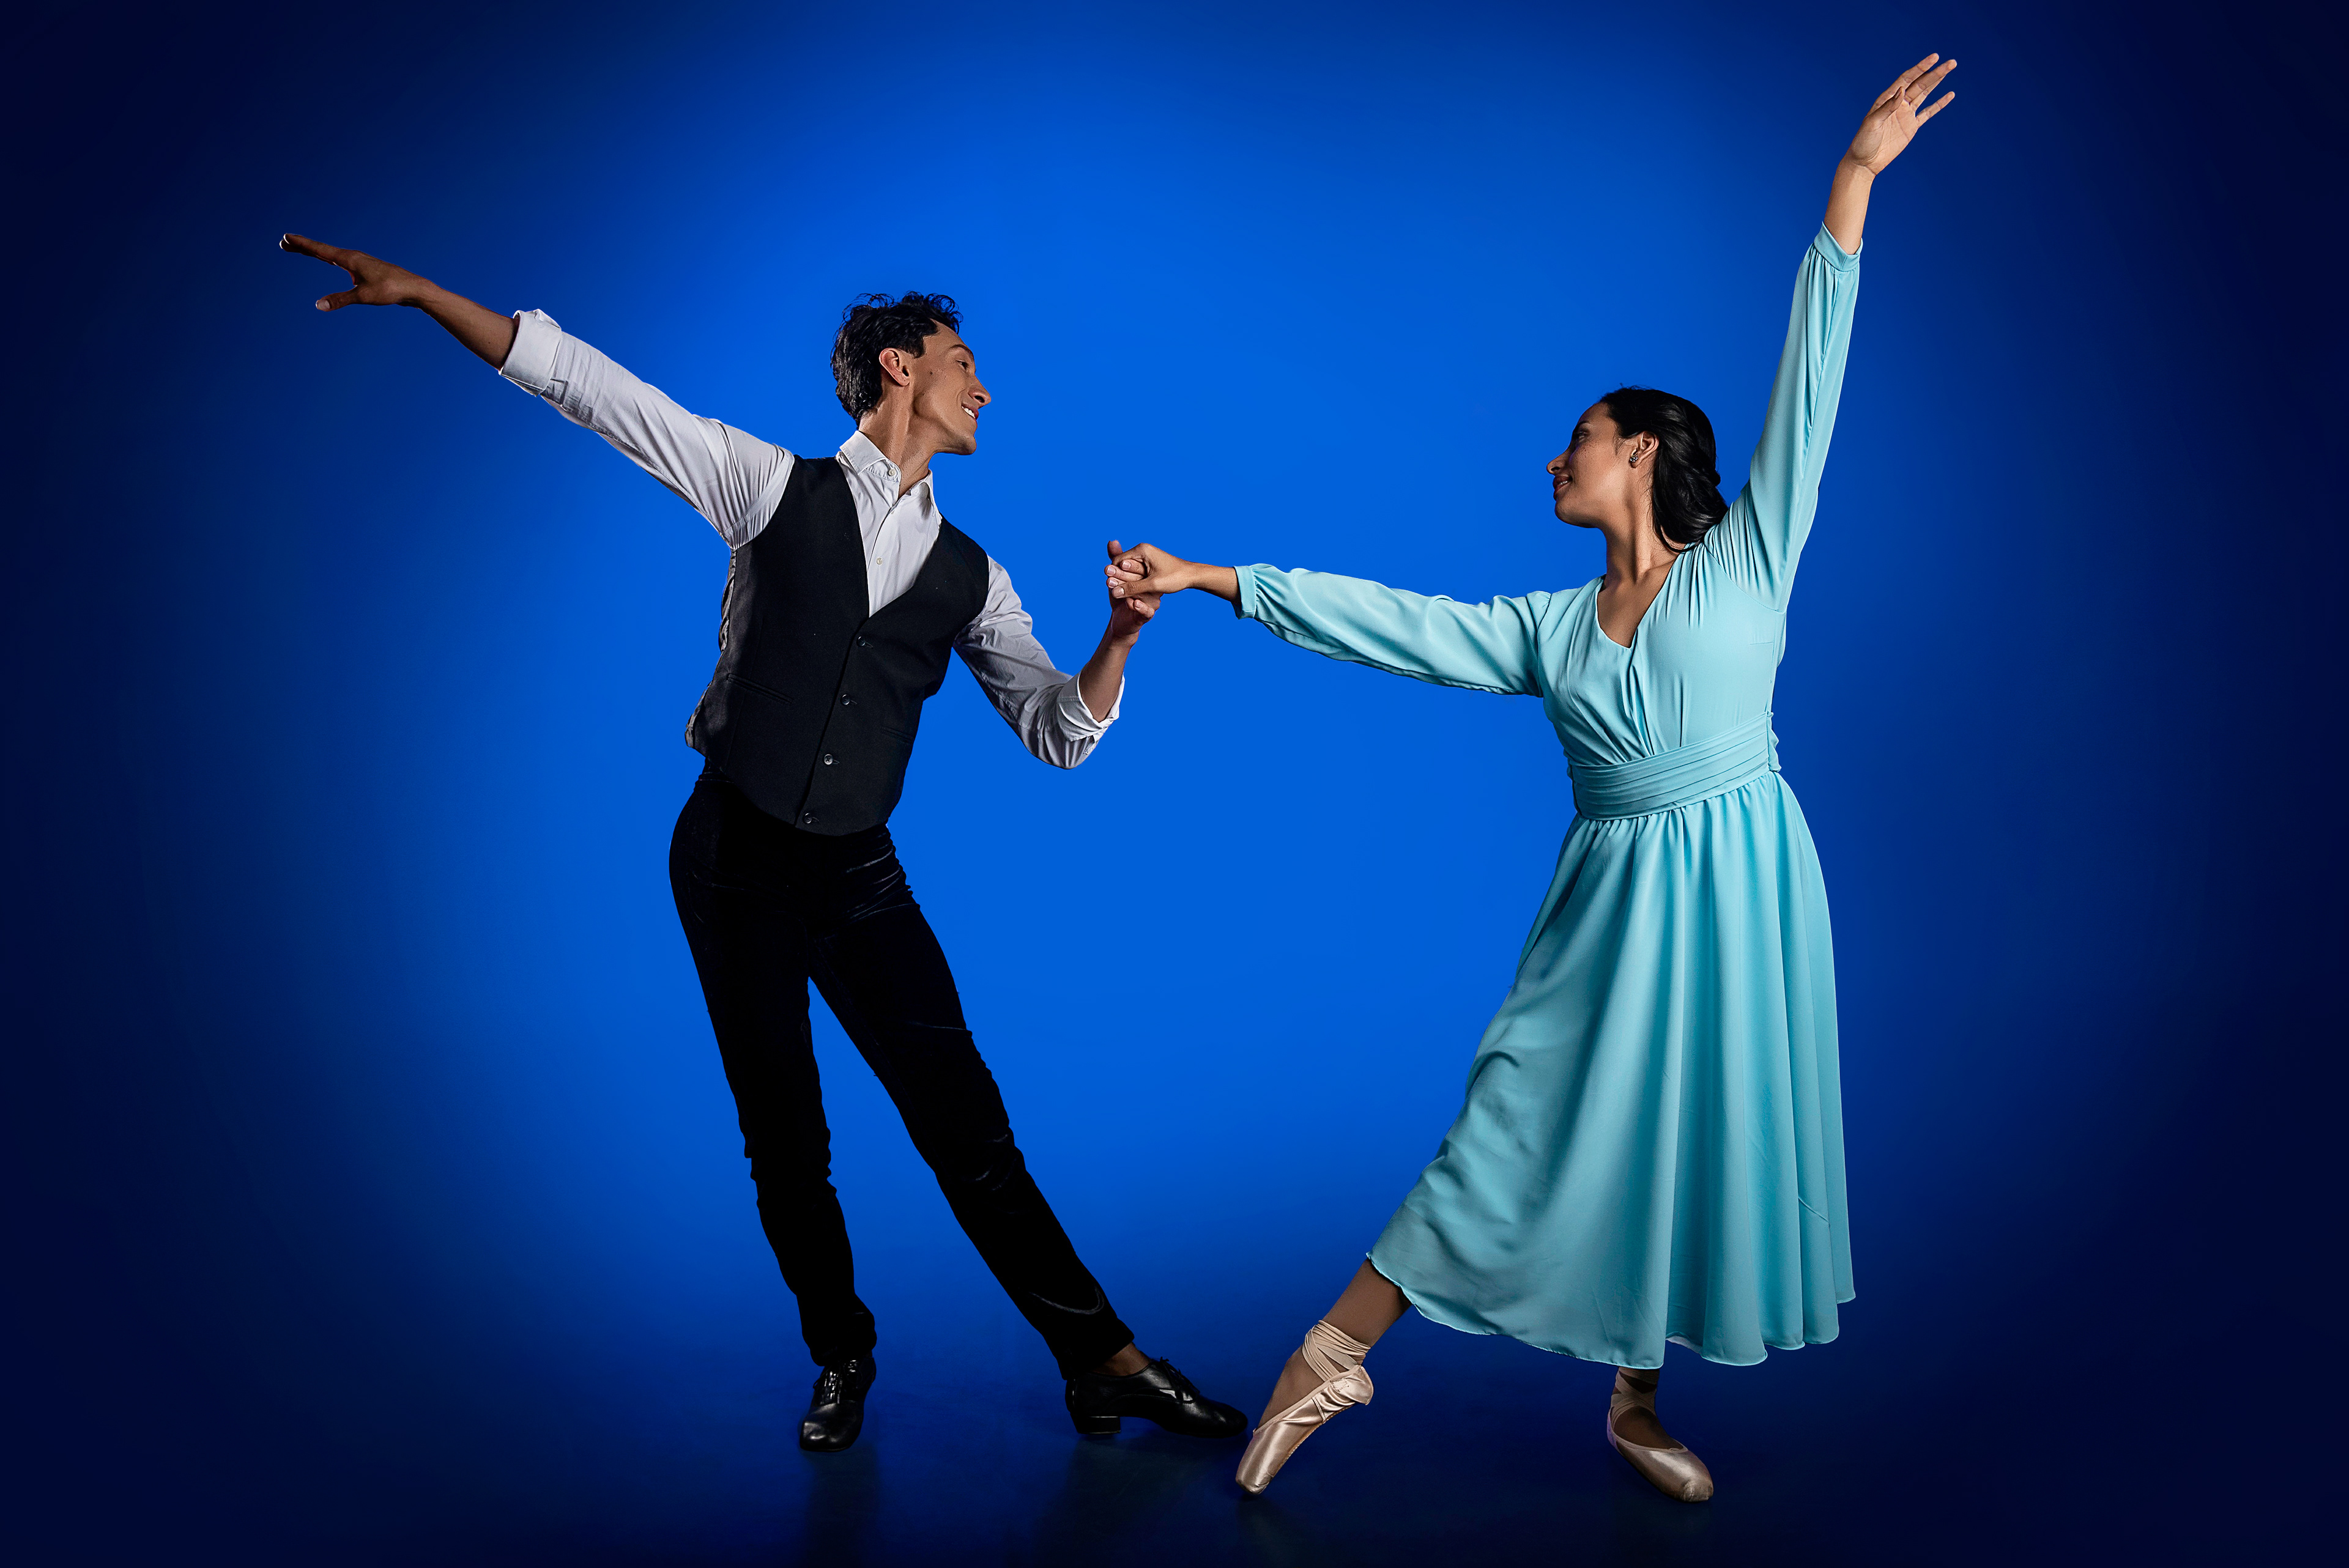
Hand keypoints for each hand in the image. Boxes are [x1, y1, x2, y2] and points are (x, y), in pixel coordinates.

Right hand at [279, 233, 433, 309]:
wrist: (413, 288)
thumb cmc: (390, 290)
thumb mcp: (363, 296)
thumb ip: (340, 300)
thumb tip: (319, 305)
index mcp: (350, 259)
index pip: (320, 250)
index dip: (302, 244)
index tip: (286, 237)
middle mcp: (353, 256)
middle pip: (322, 250)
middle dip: (303, 246)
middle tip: (283, 242)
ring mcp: (359, 261)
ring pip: (331, 254)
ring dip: (314, 250)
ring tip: (299, 248)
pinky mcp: (364, 268)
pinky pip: (339, 260)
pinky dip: (327, 257)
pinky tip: (327, 259)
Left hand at [1103, 538, 1159, 640]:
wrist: (1121, 620)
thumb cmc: (1120, 595)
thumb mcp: (1117, 576)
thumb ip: (1116, 558)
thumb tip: (1111, 540)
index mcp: (1146, 576)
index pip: (1137, 569)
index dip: (1123, 567)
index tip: (1107, 566)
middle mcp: (1152, 587)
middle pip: (1140, 580)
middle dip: (1123, 577)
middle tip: (1108, 576)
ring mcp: (1152, 601)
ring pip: (1143, 595)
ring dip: (1129, 592)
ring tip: (1115, 591)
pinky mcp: (1149, 614)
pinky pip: (1148, 611)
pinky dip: (1141, 607)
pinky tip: (1133, 604)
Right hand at [1107, 541, 1240, 606]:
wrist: (1192, 576)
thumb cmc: (1175, 578)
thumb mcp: (1152, 585)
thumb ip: (1132, 588)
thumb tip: (1114, 593)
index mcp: (1141, 550)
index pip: (1117, 561)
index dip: (1114, 575)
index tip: (1113, 588)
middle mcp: (1142, 549)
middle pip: (1122, 565)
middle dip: (1120, 578)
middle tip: (1119, 592)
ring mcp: (1146, 556)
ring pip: (1129, 569)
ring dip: (1128, 580)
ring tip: (1128, 594)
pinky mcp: (1150, 563)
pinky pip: (1136, 571)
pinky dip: (1135, 580)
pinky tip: (1137, 591)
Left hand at [1844, 55, 1956, 176]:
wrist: (1865, 162)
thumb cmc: (1863, 142)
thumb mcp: (1872, 124)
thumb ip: (1887, 108)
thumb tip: (1902, 90)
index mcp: (1887, 99)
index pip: (1907, 79)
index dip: (1921, 68)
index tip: (1935, 57)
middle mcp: (1898, 103)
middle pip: (1920, 84)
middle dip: (1935, 73)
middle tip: (1951, 63)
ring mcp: (1906, 114)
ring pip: (1925, 94)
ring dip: (1937, 82)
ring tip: (1950, 68)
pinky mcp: (1911, 127)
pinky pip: (1928, 113)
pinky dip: (1939, 104)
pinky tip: (1950, 95)